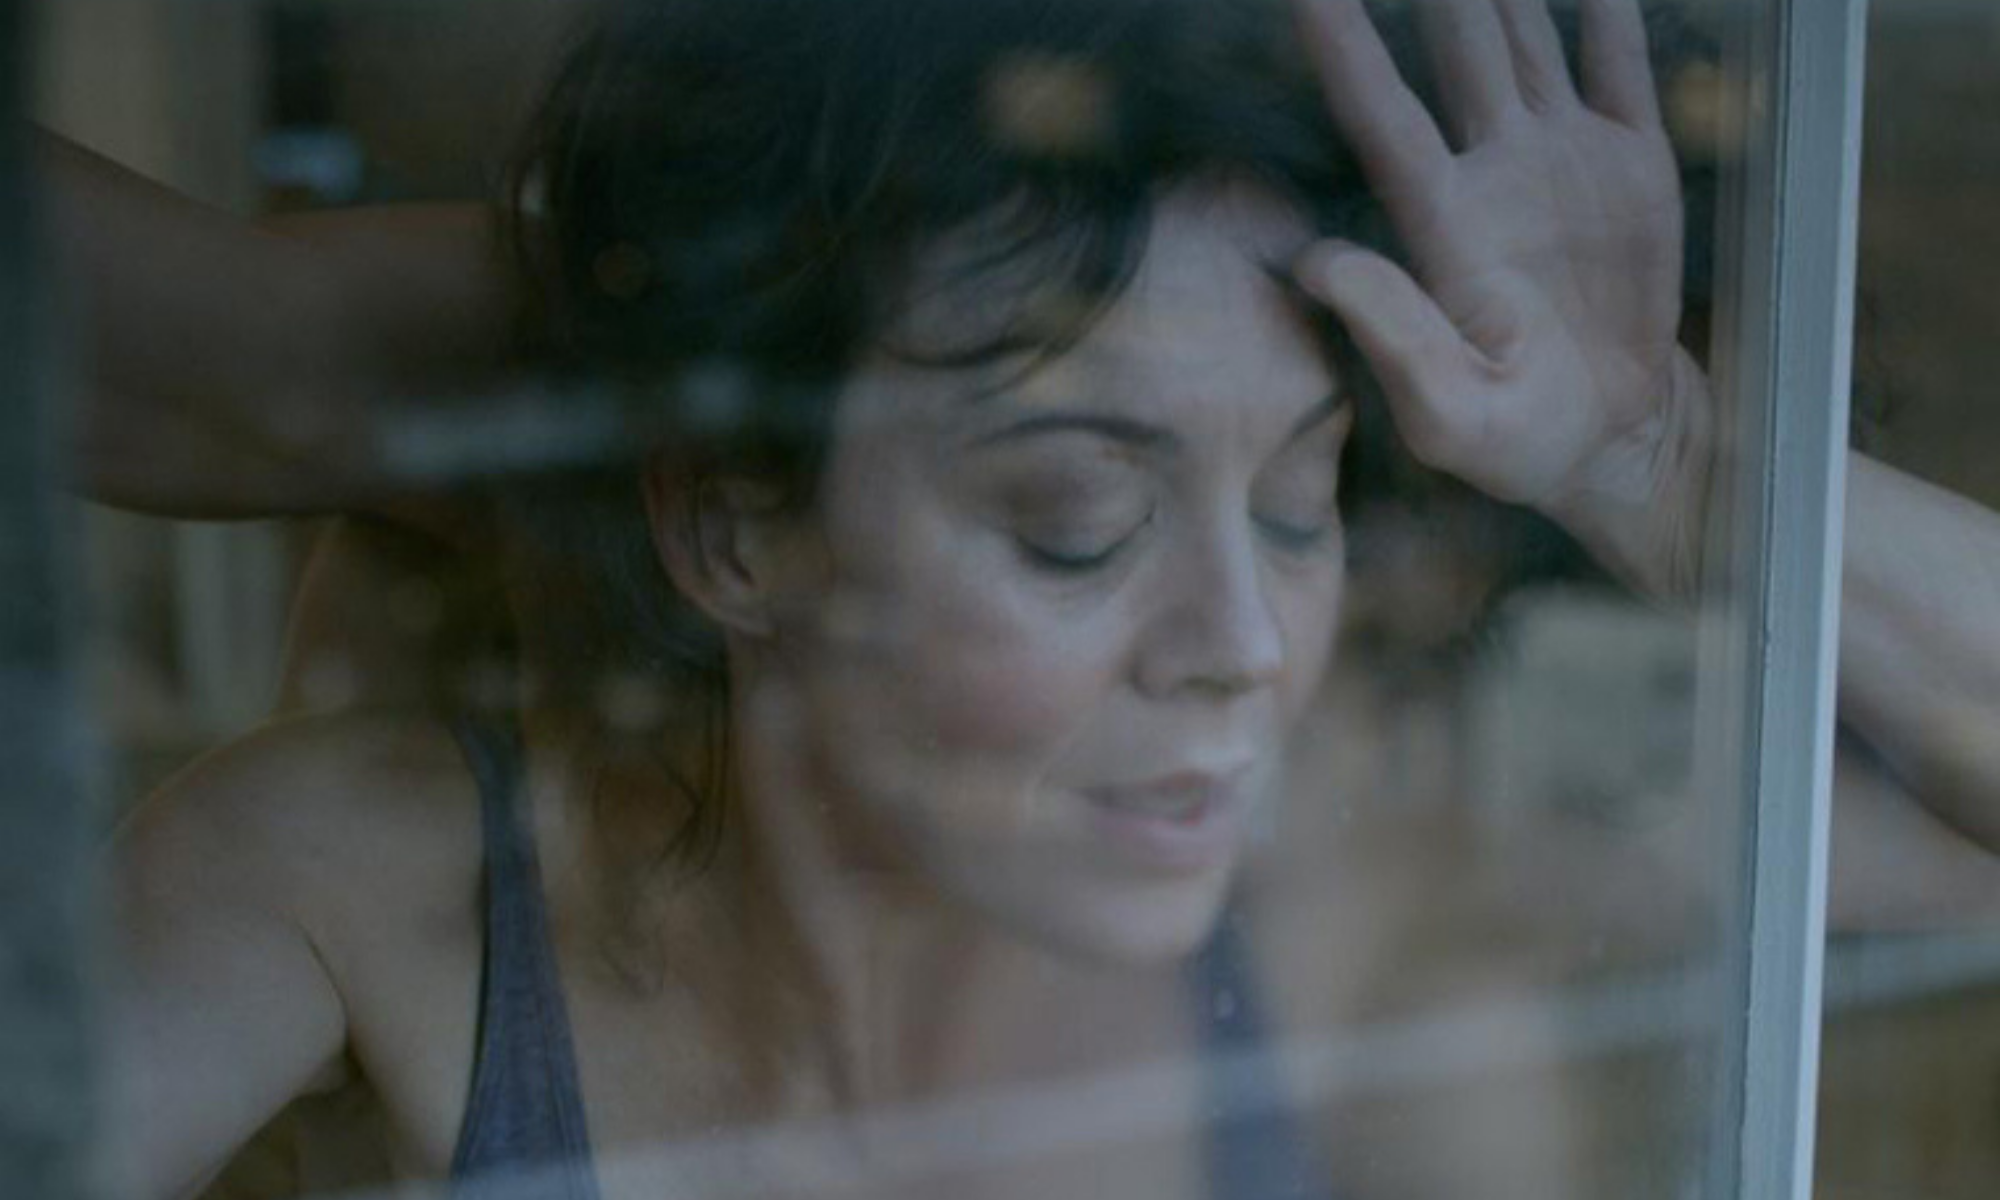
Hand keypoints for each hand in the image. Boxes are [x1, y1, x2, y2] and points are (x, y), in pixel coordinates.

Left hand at [1292, 0, 1713, 599]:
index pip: (1381, 113)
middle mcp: (1491, 172)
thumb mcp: (1448, 413)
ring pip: (1525, 37)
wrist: (1617, 441)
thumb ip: (1388, 334)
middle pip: (1453, 48)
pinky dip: (1608, 11)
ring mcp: (1559, 159)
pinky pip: (1617, 66)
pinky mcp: (1628, 163)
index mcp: (1441, 223)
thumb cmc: (1518, 443)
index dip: (1345, 44)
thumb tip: (1313, 263)